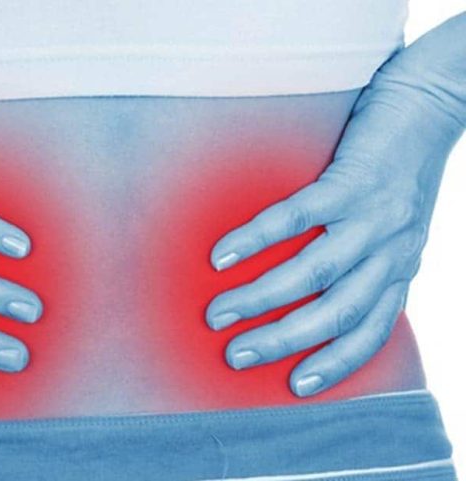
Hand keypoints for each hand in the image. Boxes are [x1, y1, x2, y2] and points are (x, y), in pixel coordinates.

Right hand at [205, 26, 464, 396]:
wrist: (433, 102)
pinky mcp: (352, 180)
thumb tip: (308, 289)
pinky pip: (297, 217)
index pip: (370, 331)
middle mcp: (391, 251)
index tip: (295, 385)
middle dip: (281, 341)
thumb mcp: (395, 224)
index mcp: (399, 267)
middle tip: (236, 356)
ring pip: (313, 274)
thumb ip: (364, 258)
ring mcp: (372, 217)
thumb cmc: (400, 166)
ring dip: (260, 299)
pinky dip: (255, 240)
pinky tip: (222, 255)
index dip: (334, 364)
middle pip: (334, 313)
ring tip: (217, 313)